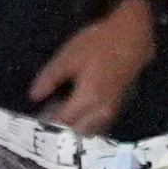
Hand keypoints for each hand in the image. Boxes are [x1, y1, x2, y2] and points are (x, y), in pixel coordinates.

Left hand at [23, 0, 161, 128]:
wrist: (133, 37)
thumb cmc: (99, 43)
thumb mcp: (69, 56)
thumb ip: (50, 78)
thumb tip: (34, 96)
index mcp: (87, 100)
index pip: (62, 121)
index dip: (47, 122)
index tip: (35, 119)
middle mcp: (101, 111)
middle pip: (76, 131)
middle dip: (61, 128)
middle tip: (47, 116)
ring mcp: (112, 110)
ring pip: (89, 130)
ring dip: (75, 127)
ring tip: (62, 112)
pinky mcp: (118, 105)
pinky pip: (99, 123)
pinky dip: (87, 121)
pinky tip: (79, 108)